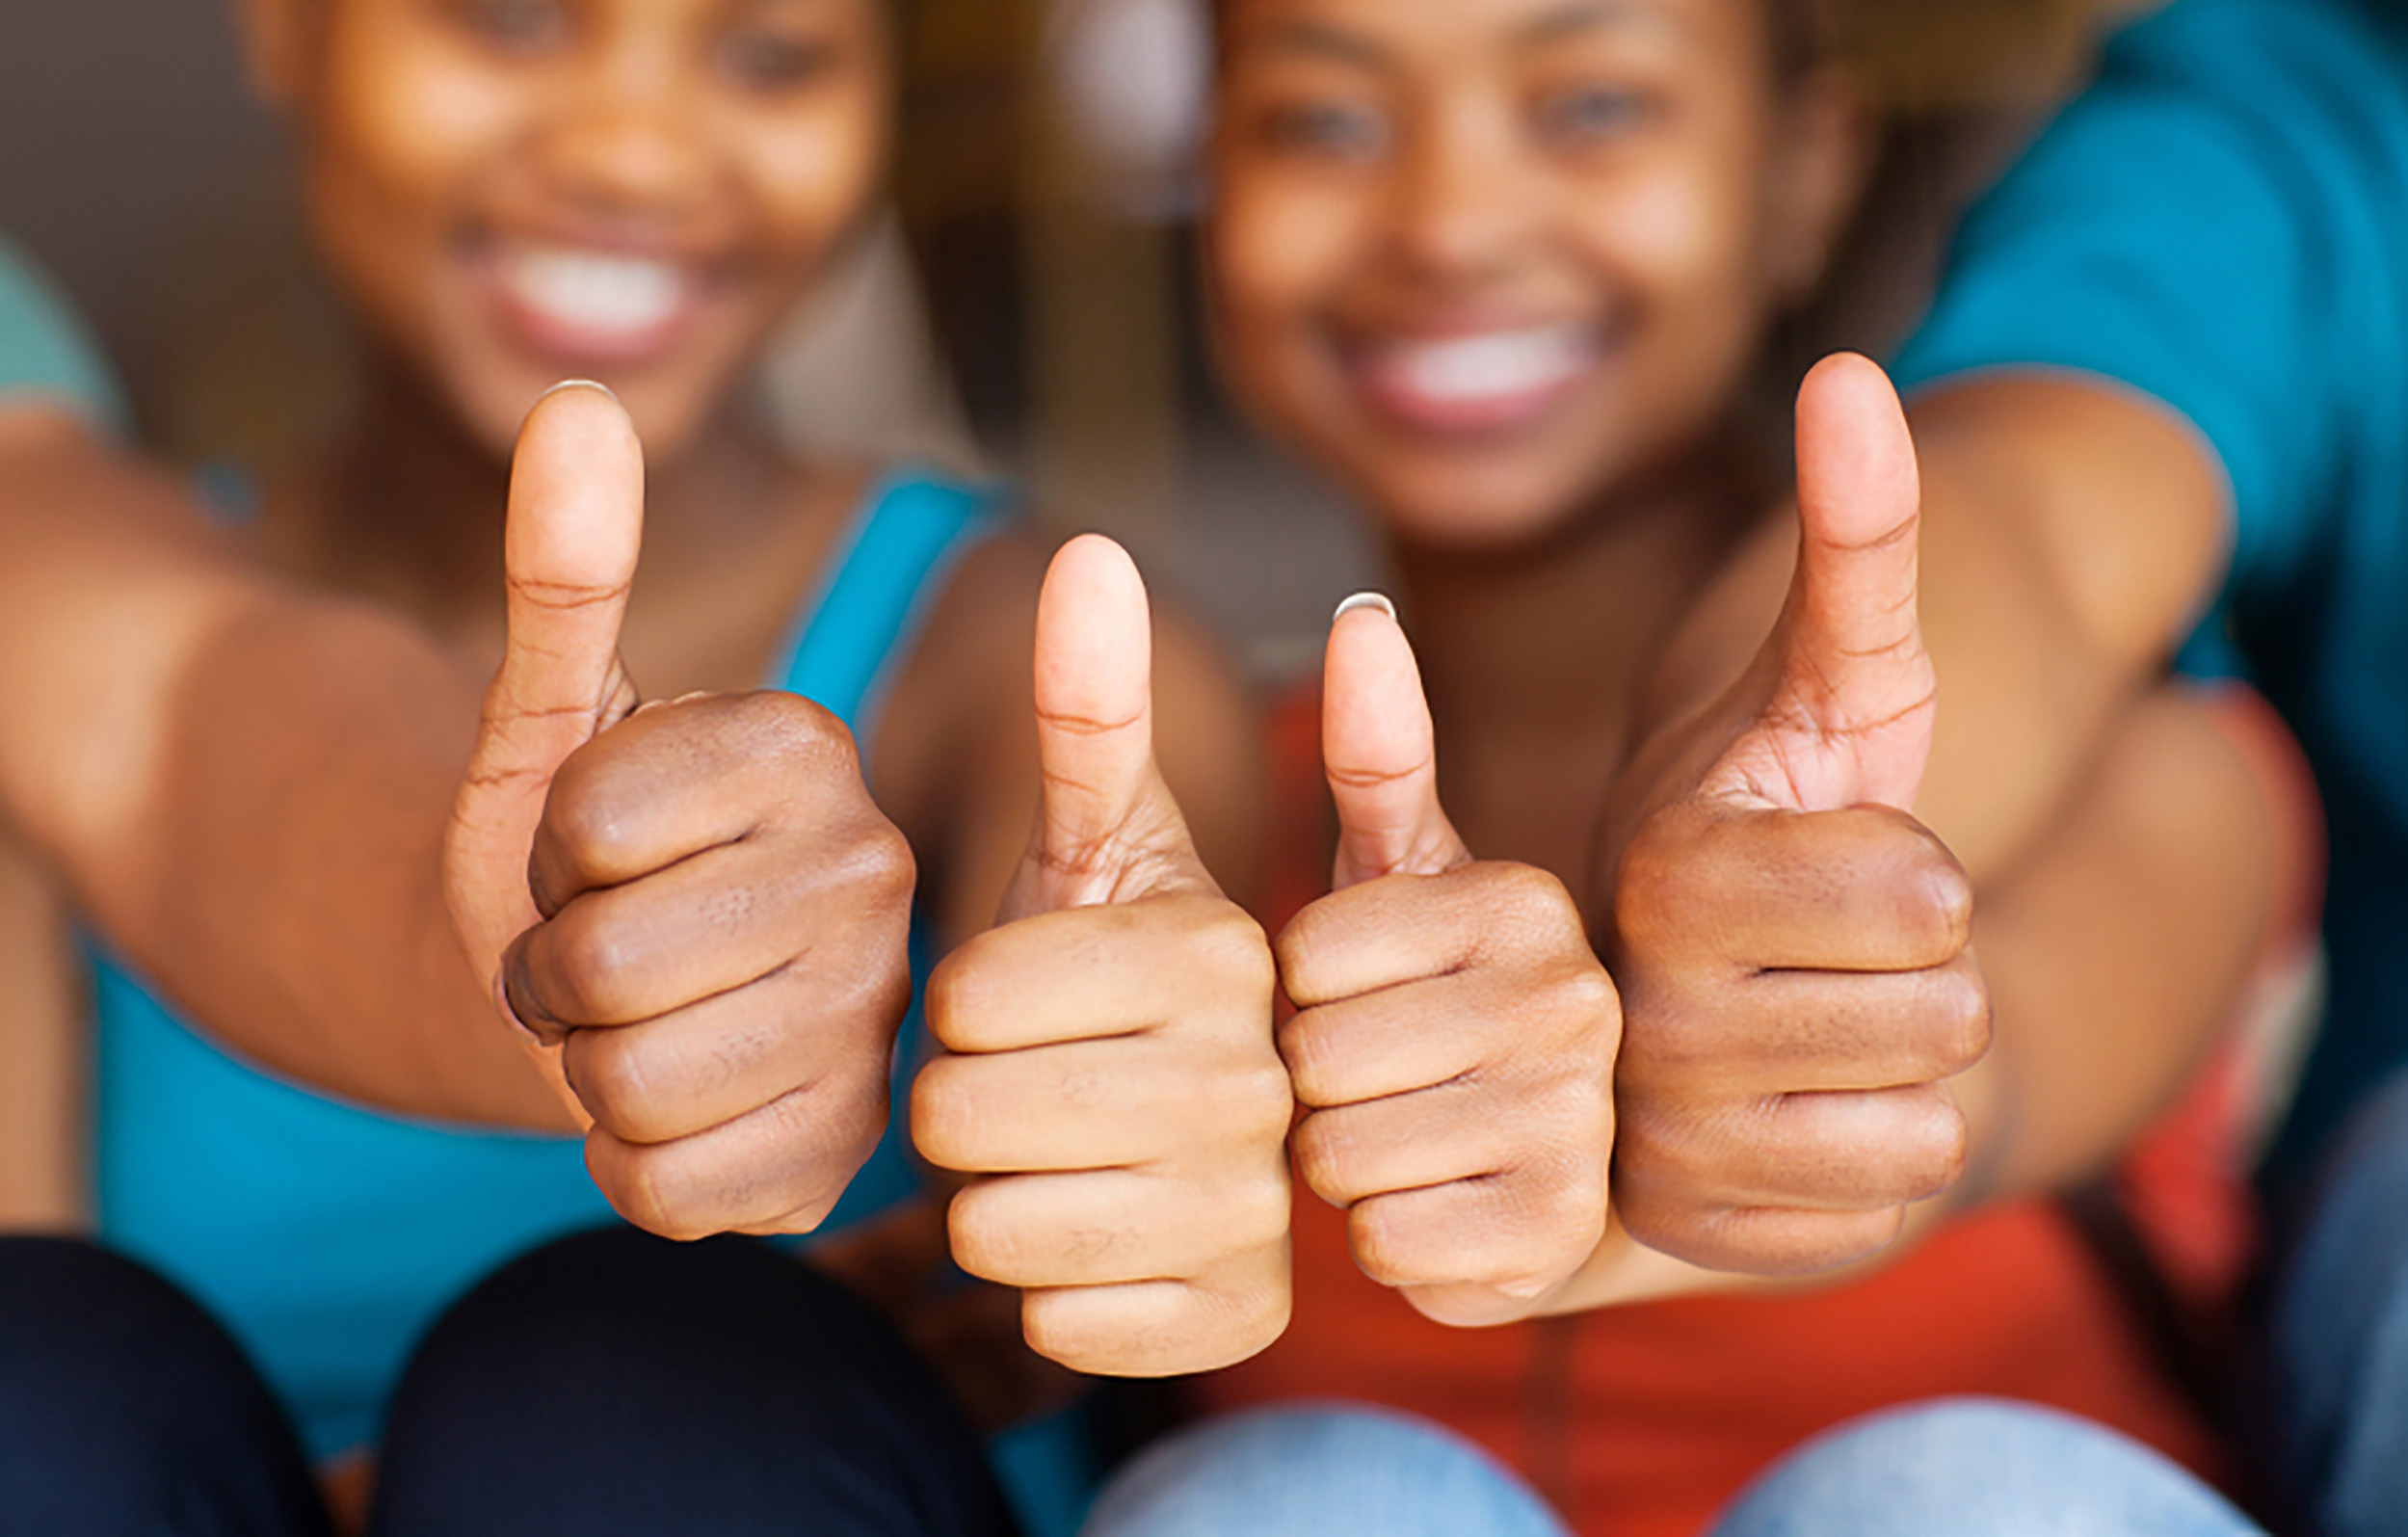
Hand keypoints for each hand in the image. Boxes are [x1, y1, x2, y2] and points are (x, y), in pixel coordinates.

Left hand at [444, 383, 914, 1238]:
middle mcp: (875, 874)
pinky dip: (626, 1162)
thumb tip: (573, 402)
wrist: (595, 991)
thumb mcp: (545, 712)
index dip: (541, 852)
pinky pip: (672, 1187)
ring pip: (633, 1089)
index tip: (584, 846)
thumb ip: (564, 567)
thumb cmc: (563, 852)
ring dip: (580, 1071)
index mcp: (809, 753)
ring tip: (626, 1027)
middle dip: (547, 971)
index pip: (588, 830)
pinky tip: (664, 1108)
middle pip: (603, 969)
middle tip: (590, 950)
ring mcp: (873, 1018)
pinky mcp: (848, 1143)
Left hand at [911, 535, 1290, 1376]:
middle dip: (964, 1103)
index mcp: (1231, 946)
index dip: (959, 1003)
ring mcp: (1263, 1214)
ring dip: (992, 1196)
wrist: (1203, 1154)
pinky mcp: (1234, 1323)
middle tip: (1033, 1084)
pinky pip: (1043, 1319)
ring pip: (990, 1223)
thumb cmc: (1122, 981)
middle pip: (966, 1112)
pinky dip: (1041, 1288)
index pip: (968, 992)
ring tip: (1063, 1156)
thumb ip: (1090, 709)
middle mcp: (1268, 1079)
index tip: (1026, 999)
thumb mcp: (1109, 847)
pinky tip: (1101, 1241)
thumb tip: (1088, 548)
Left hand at [1277, 598, 1618, 1327]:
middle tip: (1368, 1077)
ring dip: (1337, 1162)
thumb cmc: (1422, 999)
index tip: (1351, 994)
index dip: (1294, 990)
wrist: (1513, 1159)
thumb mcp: (1392, 872)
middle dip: (1308, 1081)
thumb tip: (1361, 613)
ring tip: (1397, 1136)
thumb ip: (1372, 749)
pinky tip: (1428, 1207)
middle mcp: (1578, 1006)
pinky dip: (1379, 1239)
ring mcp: (1580, 1132)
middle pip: (1320, 1065)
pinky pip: (1384, 1248)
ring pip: (1344, 1159)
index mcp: (1524, 903)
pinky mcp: (1558, 1246)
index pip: (1306, 960)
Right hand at [1600, 354, 1990, 1275]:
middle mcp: (1629, 1005)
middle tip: (1837, 955)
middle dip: (1931, 980)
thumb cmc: (1792, 817)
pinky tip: (1813, 1119)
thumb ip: (1852, 539)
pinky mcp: (1681, 1230)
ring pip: (1917, 1124)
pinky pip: (1881, 1213)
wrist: (1717, 991)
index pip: (1921, 894)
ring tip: (1825, 1030)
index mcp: (1662, 866)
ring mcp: (1649, 1132)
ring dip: (1910, 1072)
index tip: (1837, 862)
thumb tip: (1852, 372)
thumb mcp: (1842, 685)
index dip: (1925, 877)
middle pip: (1936, 1015)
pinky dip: (1878, 1165)